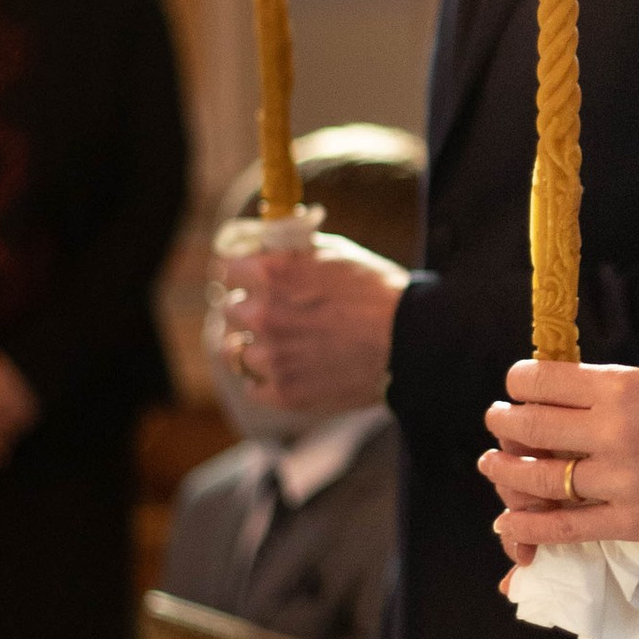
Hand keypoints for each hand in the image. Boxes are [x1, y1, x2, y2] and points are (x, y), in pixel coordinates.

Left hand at [223, 233, 404, 417]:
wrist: (412, 343)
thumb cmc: (380, 293)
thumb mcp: (336, 254)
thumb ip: (293, 250)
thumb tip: (267, 246)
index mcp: (273, 273)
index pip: (227, 269)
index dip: (242, 273)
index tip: (251, 279)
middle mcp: (264, 314)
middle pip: (229, 310)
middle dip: (250, 309)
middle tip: (276, 314)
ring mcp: (271, 356)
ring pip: (236, 350)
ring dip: (255, 346)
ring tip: (282, 346)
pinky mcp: (284, 392)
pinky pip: (252, 387)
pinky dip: (265, 381)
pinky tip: (288, 371)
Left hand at [482, 357, 638, 561]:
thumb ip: (617, 396)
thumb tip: (564, 399)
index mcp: (626, 385)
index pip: (541, 379)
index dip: (518, 385)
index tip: (517, 391)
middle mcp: (616, 428)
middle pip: (528, 425)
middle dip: (503, 425)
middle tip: (500, 426)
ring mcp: (622, 479)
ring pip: (536, 476)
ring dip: (504, 472)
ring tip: (495, 467)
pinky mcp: (633, 522)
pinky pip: (562, 526)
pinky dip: (527, 525)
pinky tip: (509, 521)